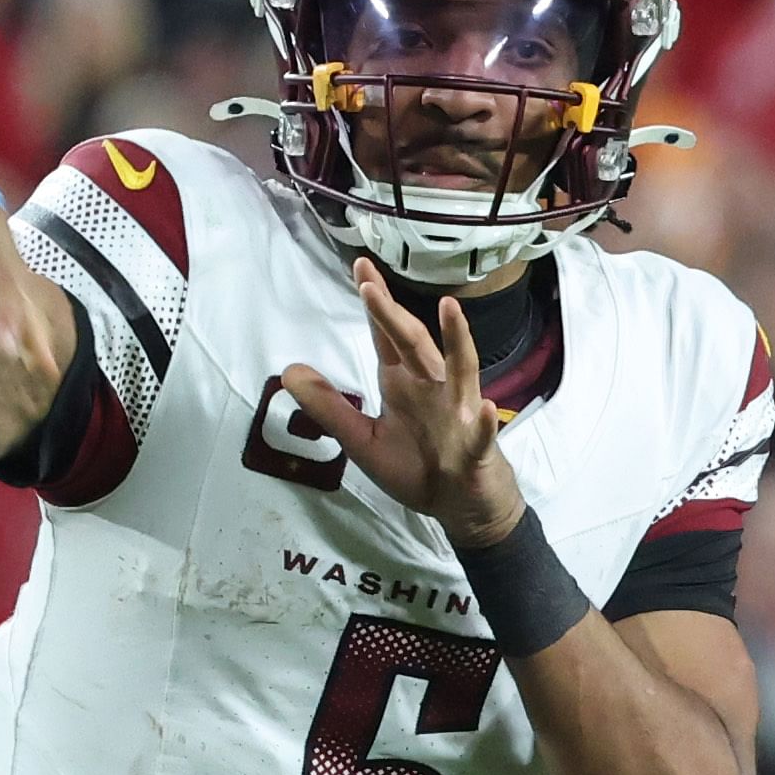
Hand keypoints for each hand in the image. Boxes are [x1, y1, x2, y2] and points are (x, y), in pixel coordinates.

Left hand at [283, 259, 523, 546]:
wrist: (462, 507)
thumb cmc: (417, 466)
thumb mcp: (362, 439)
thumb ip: (329, 407)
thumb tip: (289, 371)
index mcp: (404, 382)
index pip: (387, 335)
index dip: (374, 304)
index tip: (360, 267)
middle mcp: (434, 387)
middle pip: (413, 343)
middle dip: (393, 313)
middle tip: (369, 282)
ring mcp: (460, 414)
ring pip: (461, 371)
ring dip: (456, 340)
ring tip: (450, 309)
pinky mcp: (478, 448)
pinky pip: (482, 434)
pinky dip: (485, 423)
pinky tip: (486, 408)